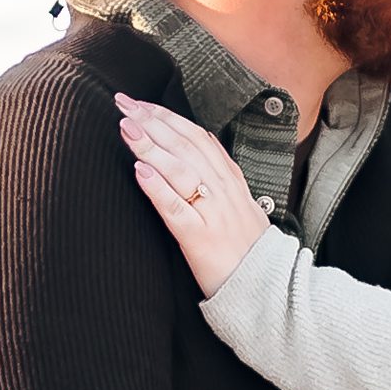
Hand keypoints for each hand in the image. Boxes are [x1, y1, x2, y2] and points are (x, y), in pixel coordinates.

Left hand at [115, 93, 273, 296]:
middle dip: (152, 121)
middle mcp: (222, 191)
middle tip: (122, 104)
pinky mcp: (200, 238)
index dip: (167, 117)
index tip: (140, 102)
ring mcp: (212, 213)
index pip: (196, 136)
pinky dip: (157, 187)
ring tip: (126, 127)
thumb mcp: (240, 202)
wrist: (268, 287)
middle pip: (185, 146)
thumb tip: (202, 138)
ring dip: (151, 146)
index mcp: (230, 180)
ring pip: (180, 170)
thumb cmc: (247, 248)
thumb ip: (222, 172)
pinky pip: (176, 208)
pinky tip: (140, 171)